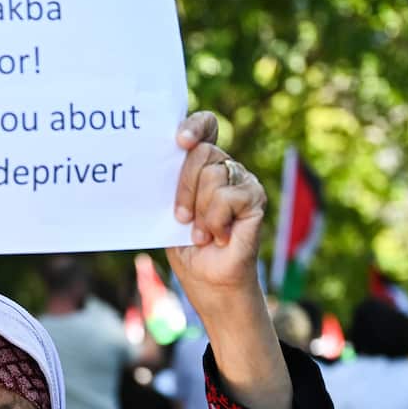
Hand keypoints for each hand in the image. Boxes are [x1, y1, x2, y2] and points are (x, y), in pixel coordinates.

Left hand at [163, 112, 267, 308]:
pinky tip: (218, 237)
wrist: (209, 284)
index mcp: (204, 167)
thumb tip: (151, 159)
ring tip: (201, 234)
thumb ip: (169, 183)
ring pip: (214, 174)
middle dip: (184, 187)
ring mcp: (244, 182)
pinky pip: (228, 196)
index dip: (196, 125)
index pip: (206, 128)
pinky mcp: (255, 199)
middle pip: (203, 152)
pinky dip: (216, 221)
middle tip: (181, 218)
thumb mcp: (169, 212)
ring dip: (199, 210)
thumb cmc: (188, 250)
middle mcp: (227, 169)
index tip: (179, 140)